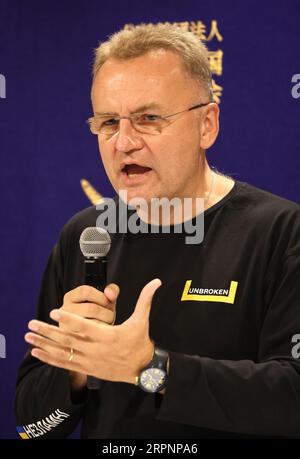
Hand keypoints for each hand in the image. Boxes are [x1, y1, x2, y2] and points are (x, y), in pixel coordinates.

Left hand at [25, 279, 161, 384]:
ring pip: (63, 353)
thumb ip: (145, 299)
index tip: (54, 312)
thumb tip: (156, 281)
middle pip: (68, 340)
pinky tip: (37, 352)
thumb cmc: (140, 341)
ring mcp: (89, 361)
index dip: (69, 320)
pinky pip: (65, 364)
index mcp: (108, 336)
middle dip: (48, 332)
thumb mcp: (142, 320)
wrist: (142, 369)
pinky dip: (50, 358)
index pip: (85, 327)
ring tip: (28, 338)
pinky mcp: (87, 368)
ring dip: (44, 345)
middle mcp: (96, 350)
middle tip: (31, 324)